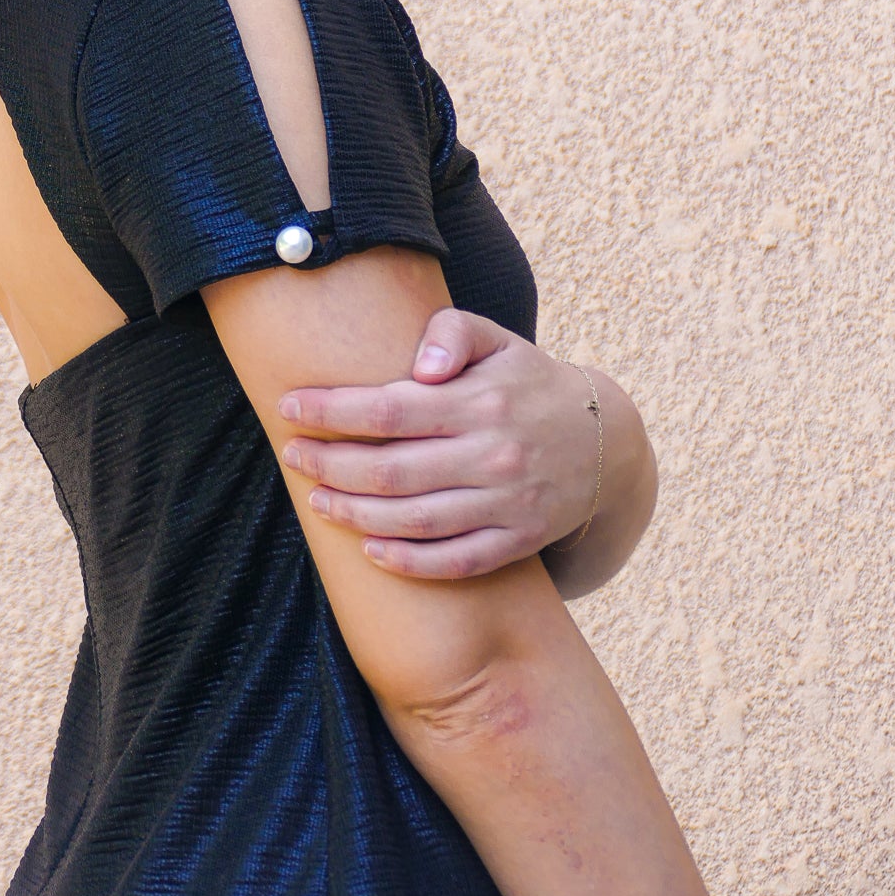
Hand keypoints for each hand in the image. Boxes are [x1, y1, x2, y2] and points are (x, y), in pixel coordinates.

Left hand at [278, 309, 612, 579]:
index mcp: (482, 400)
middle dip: (331, 464)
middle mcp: (494, 454)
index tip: (290, 407)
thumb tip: (417, 362)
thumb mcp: (499, 340)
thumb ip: (453, 332)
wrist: (604, 442)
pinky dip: (410, 563)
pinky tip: (370, 550)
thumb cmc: (528, 381)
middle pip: (392, 469)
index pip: (390, 407)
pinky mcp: (518, 541)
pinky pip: (457, 561)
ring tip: (318, 500)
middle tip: (292, 456)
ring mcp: (508, 503)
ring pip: (417, 520)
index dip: (332, 410)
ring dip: (357, 515)